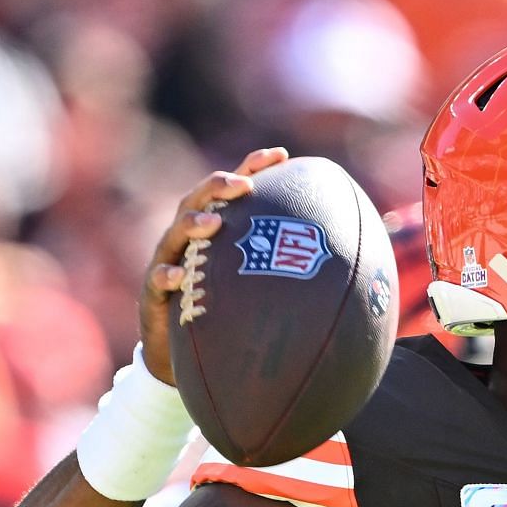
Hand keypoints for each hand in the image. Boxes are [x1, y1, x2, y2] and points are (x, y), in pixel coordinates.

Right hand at [137, 147, 288, 384]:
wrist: (182, 351)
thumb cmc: (226, 309)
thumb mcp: (256, 283)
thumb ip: (289, 266)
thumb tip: (351, 258)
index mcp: (217, 228)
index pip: (235, 189)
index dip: (254, 168)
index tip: (281, 155)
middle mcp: (189, 237)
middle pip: (200, 199)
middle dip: (221, 186)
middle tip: (245, 185)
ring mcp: (169, 260)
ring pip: (175, 234)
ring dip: (193, 223)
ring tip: (214, 224)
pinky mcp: (154, 292)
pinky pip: (157, 281)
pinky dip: (167, 275)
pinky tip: (179, 276)